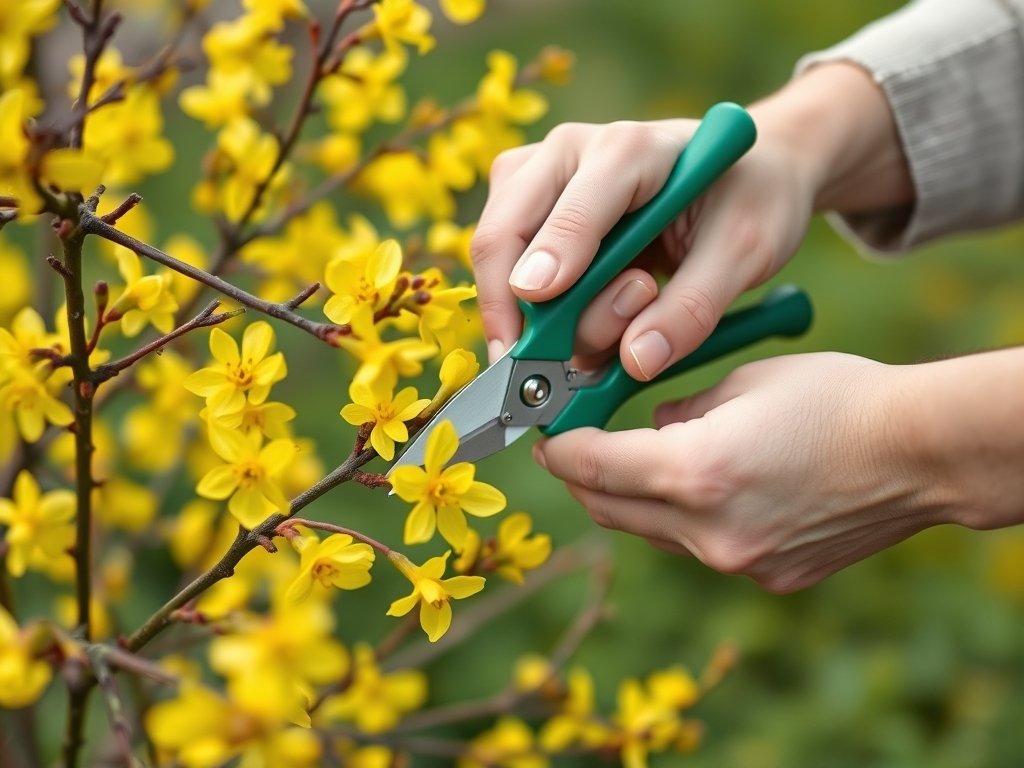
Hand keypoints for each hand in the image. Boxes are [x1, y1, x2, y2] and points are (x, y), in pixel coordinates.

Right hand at [471, 62, 913, 379]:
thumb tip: (634, 362)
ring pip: (496, 255)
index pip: (573, 214)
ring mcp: (539, 174)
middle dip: (525, 310)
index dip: (551, 274)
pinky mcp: (527, 203)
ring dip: (535, 314)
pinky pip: (503, 266)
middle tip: (557, 365)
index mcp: (630, 149)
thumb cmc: (749, 201)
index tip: (535, 331)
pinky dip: (526, 311)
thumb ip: (693, 307)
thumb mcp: (748, 251)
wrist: (747, 171)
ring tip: (604, 331)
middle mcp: (569, 151)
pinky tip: (569, 327)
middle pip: (505, 234)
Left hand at [532, 352, 960, 592]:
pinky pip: (701, 546)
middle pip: (609, 510)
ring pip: (654, 532)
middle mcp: (708, 530)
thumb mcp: (744, 382)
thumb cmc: (837, 398)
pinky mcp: (768, 574)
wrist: (920, 454)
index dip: (557, 450)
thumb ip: (681, 411)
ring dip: (633, 500)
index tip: (542, 436)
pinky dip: (685, 518)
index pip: (591, 468)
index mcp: (696, 472)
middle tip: (571, 448)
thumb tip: (651, 430)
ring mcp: (738, 560)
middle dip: (581, 478)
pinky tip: (707, 485)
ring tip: (638, 460)